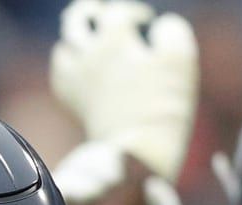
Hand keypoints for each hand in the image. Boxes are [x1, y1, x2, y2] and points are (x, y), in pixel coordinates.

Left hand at [51, 0, 197, 182]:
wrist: (136, 153)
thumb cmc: (163, 107)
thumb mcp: (181, 61)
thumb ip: (172, 30)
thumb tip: (161, 26)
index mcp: (114, 38)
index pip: (120, 13)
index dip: (134, 14)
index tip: (146, 23)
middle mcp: (89, 53)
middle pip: (78, 18)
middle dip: (93, 13)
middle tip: (104, 16)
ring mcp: (77, 78)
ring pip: (65, 45)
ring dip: (77, 38)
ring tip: (89, 39)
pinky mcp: (73, 102)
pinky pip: (61, 73)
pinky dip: (69, 64)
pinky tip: (81, 69)